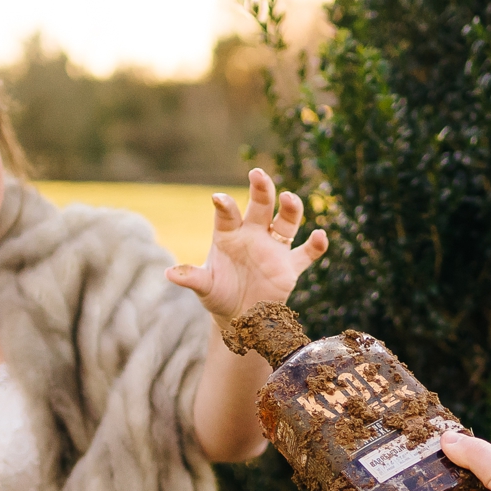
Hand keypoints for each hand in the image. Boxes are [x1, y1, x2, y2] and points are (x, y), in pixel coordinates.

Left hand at [166, 168, 328, 317]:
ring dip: (291, 209)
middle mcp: (253, 235)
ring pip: (286, 222)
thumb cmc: (219, 296)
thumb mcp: (204, 288)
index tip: (219, 198)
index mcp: (229, 235)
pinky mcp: (290, 266)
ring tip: (290, 198)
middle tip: (258, 175)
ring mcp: (273, 248)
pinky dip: (316, 245)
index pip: (228, 214)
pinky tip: (320, 236)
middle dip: (261, 190)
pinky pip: (307, 253)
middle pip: (260, 206)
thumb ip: (192, 277)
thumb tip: (169, 273)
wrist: (240, 316)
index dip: (224, 206)